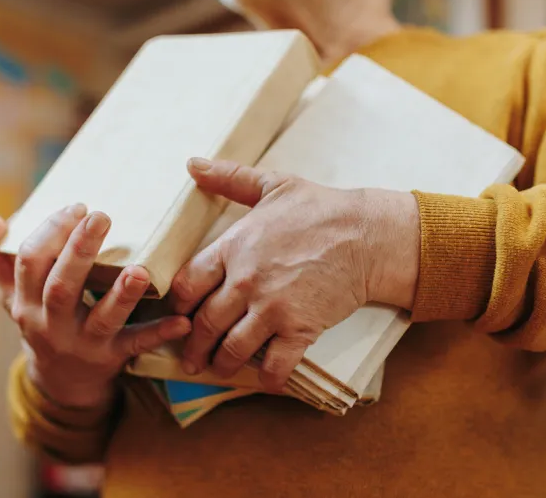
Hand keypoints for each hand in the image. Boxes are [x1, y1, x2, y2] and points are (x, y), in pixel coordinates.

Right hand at [0, 206, 190, 408]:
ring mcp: (83, 343)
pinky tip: (182, 322)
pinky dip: (160, 333)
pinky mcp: (113, 358)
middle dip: (79, 251)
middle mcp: (51, 325)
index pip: (31, 262)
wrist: (61, 381)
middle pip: (62, 287)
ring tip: (139, 270)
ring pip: (102, 318)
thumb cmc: (42, 322)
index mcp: (26, 302)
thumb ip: (0, 260)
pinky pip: (137, 345)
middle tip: (101, 217)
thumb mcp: (14, 296)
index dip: (50, 232)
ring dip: (121, 295)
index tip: (77, 207)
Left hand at [170, 158, 419, 390]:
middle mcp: (245, 281)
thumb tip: (192, 163)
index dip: (179, 304)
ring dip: (222, 364)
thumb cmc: (321, 209)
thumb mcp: (272, 185)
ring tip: (218, 369)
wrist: (367, 235)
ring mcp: (272, 308)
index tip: (179, 314)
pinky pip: (276, 364)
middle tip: (190, 357)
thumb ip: (230, 178)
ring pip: (233, 348)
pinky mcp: (300, 329)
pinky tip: (266, 382)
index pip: (188, 284)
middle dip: (194, 345)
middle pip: (205, 322)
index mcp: (234, 248)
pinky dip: (268, 378)